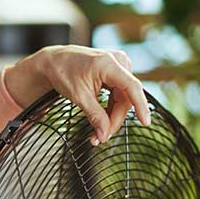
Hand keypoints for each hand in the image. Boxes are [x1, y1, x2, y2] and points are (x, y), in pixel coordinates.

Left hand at [4, 45, 150, 145]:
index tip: (145, 122)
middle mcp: (118, 61)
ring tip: (98, 132)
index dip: (140, 105)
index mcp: (108, 64)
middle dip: (114, 119)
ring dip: (113, 116)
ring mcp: (118, 65)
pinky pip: (119, 93)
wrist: (54, 61)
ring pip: (123, 97)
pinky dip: (111, 107)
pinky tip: (102, 119)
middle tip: (101, 137)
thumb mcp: (78, 96)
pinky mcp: (116, 71)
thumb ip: (94, 115)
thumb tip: (104, 136)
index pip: (131, 86)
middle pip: (125, 97)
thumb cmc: (63, 73)